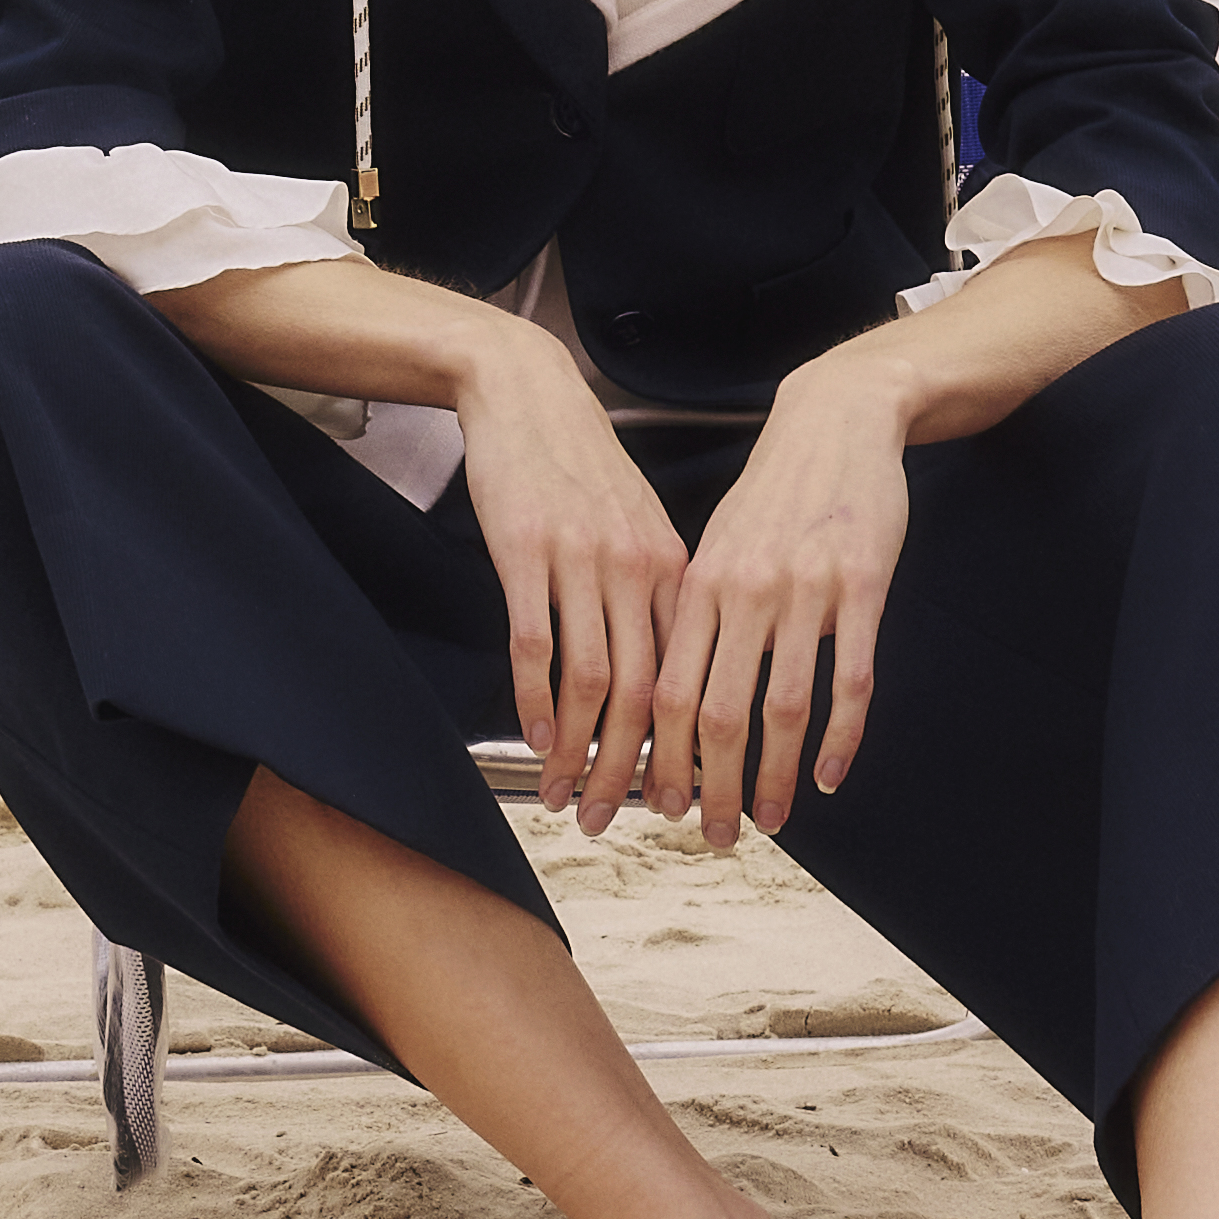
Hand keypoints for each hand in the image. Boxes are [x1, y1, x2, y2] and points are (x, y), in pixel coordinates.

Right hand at [459, 325, 693, 830]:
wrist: (529, 393)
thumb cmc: (584, 467)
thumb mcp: (641, 527)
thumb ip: (660, 594)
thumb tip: (675, 668)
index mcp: (676, 570)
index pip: (692, 680)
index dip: (687, 753)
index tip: (680, 803)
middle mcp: (638, 571)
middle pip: (648, 696)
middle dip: (636, 772)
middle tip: (623, 825)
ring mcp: (582, 562)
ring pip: (593, 682)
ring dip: (582, 754)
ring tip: (569, 800)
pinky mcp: (526, 552)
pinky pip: (536, 643)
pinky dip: (538, 701)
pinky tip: (538, 742)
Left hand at [651, 362, 911, 844]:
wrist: (836, 420)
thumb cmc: (774, 492)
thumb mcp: (719, 545)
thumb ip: (700, 614)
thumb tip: (674, 687)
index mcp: (700, 585)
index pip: (664, 689)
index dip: (656, 755)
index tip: (653, 804)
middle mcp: (744, 592)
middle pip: (715, 712)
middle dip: (710, 785)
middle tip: (713, 836)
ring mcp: (804, 591)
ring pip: (780, 706)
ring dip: (772, 775)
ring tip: (769, 822)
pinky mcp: (862, 586)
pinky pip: (849, 677)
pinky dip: (839, 736)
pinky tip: (827, 776)